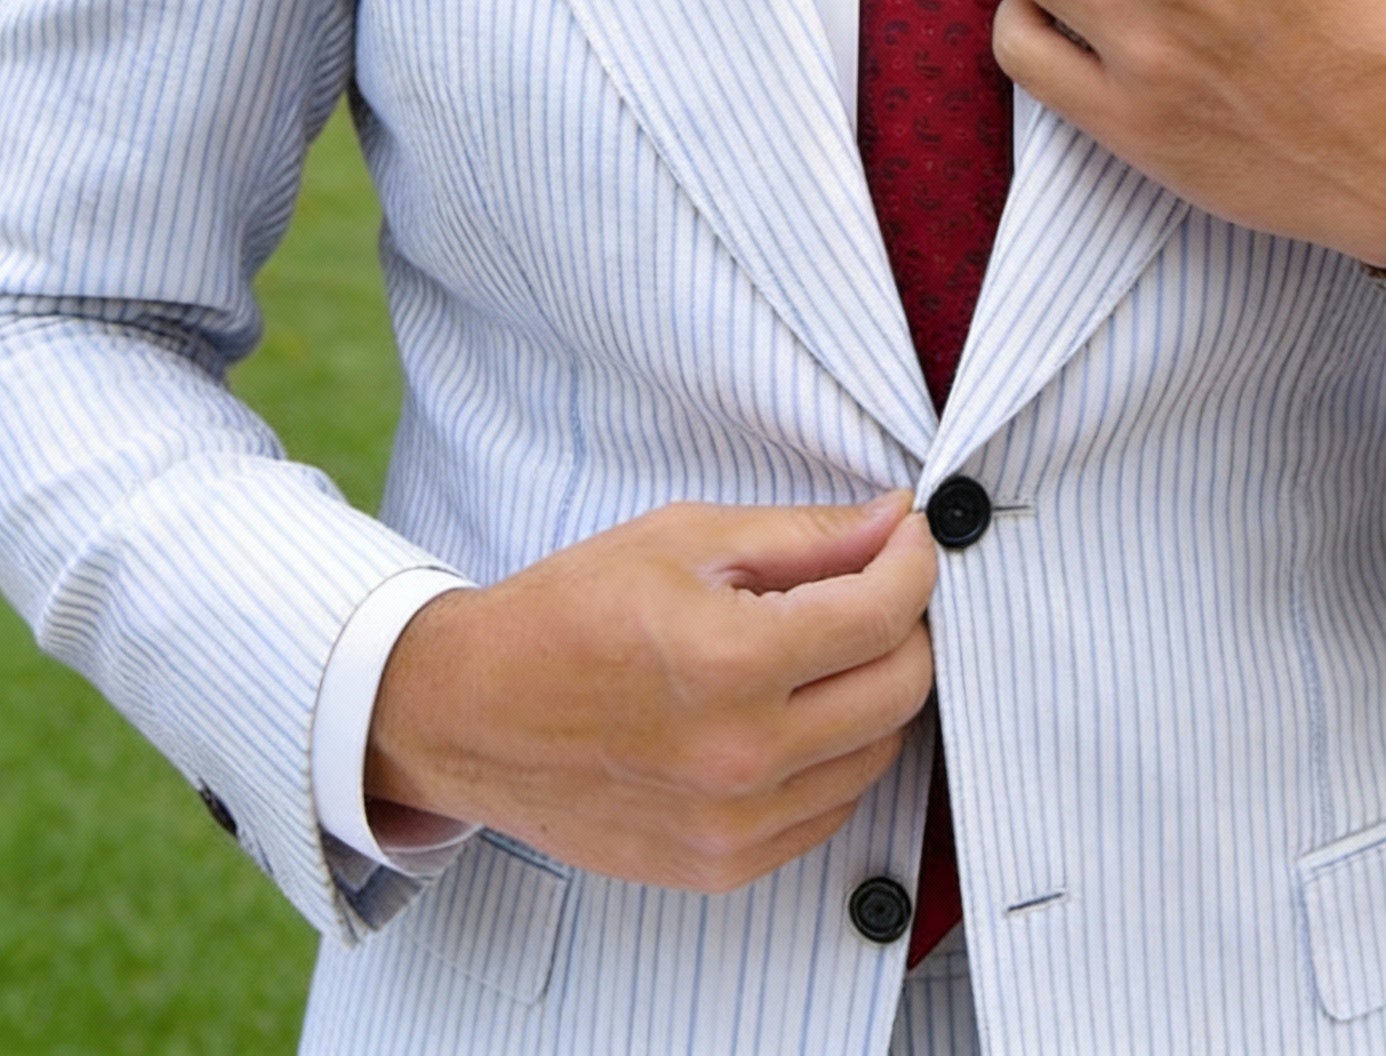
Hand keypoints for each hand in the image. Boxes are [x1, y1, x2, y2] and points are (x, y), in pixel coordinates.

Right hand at [365, 494, 937, 892]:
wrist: (471, 712)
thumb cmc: (570, 611)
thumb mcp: (686, 539)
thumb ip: (805, 535)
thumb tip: (896, 519)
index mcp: (730, 662)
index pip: (884, 612)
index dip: (914, 560)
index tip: (907, 535)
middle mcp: (740, 757)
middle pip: (902, 687)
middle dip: (905, 622)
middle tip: (873, 585)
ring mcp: (733, 825)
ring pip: (879, 752)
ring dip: (876, 689)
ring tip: (828, 647)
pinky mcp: (721, 866)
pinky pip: (831, 807)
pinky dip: (838, 753)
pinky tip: (796, 710)